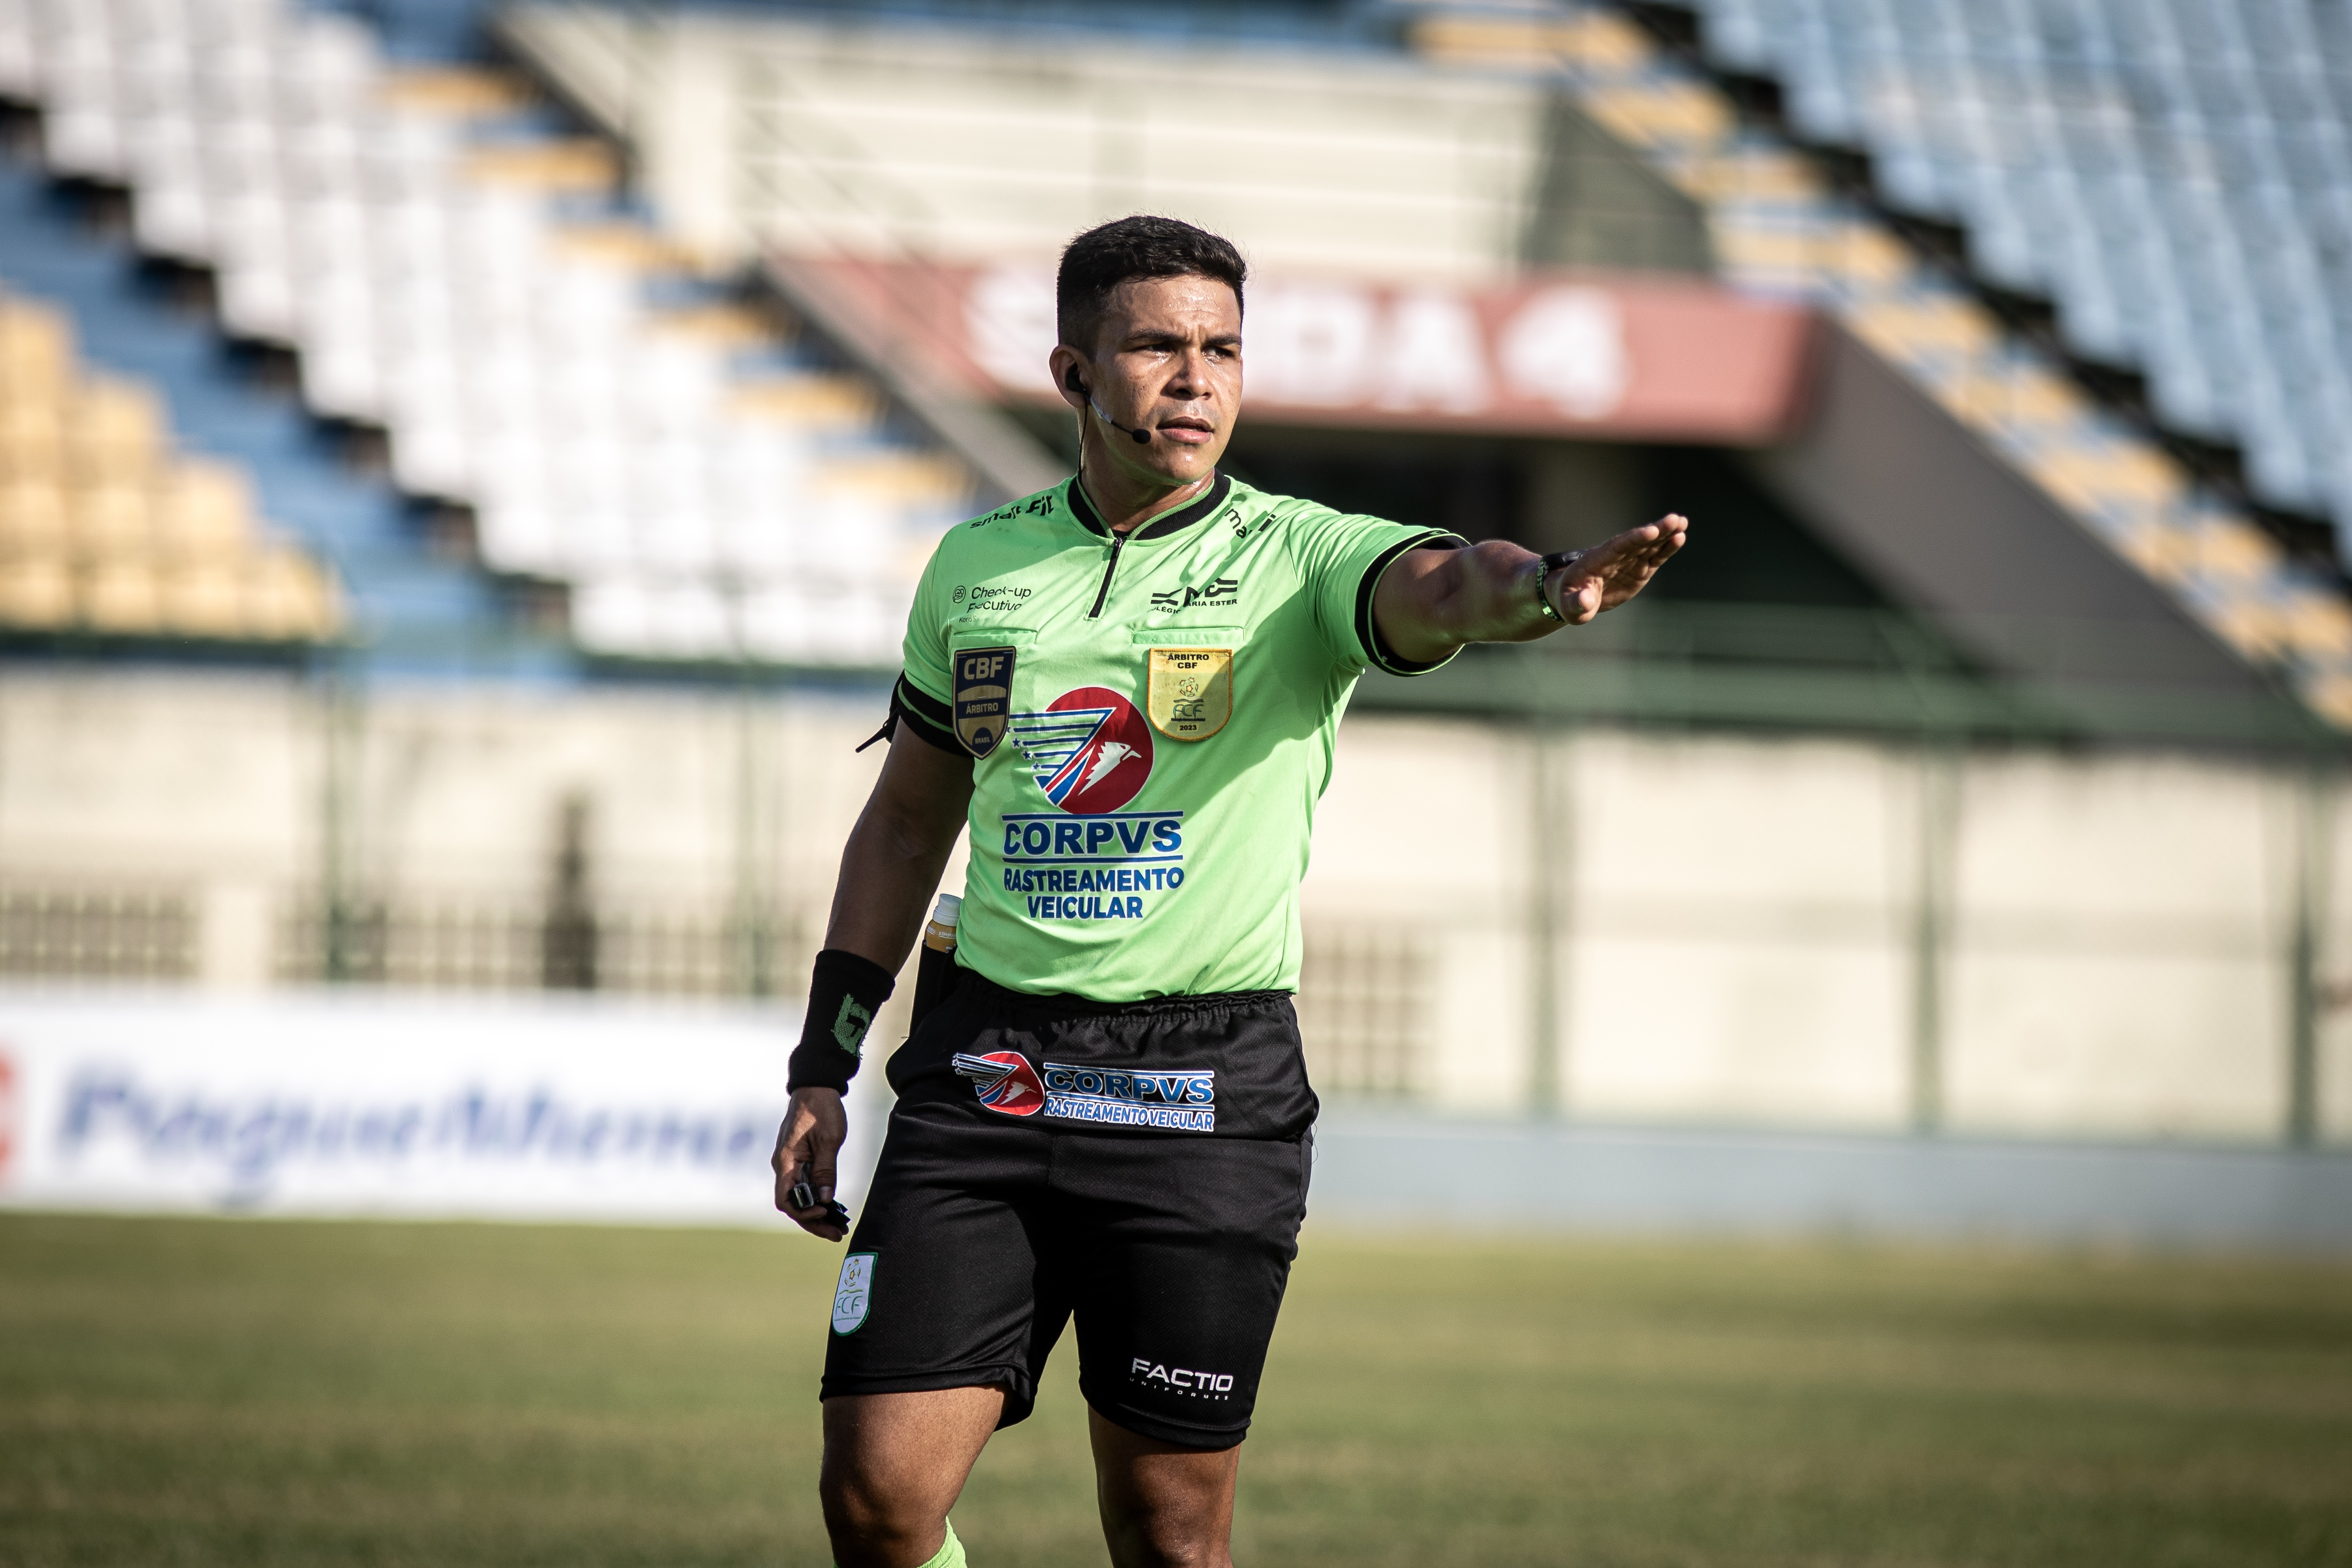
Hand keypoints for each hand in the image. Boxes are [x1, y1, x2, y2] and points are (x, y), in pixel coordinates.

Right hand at [772, 1087, 849, 1241]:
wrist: (815, 1086)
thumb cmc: (821, 1108)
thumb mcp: (829, 1139)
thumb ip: (826, 1169)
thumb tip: (825, 1198)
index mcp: (785, 1161)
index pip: (785, 1200)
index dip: (803, 1212)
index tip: (824, 1211)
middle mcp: (784, 1166)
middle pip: (792, 1204)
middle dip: (813, 1221)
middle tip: (837, 1234)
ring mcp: (790, 1164)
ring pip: (799, 1197)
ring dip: (816, 1213)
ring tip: (837, 1227)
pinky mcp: (799, 1161)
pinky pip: (804, 1186)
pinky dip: (817, 1199)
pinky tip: (833, 1208)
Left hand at [1548, 513, 1687, 623]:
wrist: (1576, 597)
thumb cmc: (1569, 601)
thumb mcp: (1568, 606)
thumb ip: (1576, 603)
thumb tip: (1585, 600)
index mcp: (1596, 561)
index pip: (1617, 547)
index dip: (1634, 539)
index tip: (1651, 531)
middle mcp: (1614, 557)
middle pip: (1637, 541)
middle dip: (1656, 531)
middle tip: (1675, 520)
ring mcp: (1628, 561)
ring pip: (1649, 545)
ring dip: (1665, 534)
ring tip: (1682, 523)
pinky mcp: (1639, 569)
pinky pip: (1654, 557)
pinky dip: (1666, 548)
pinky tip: (1680, 537)